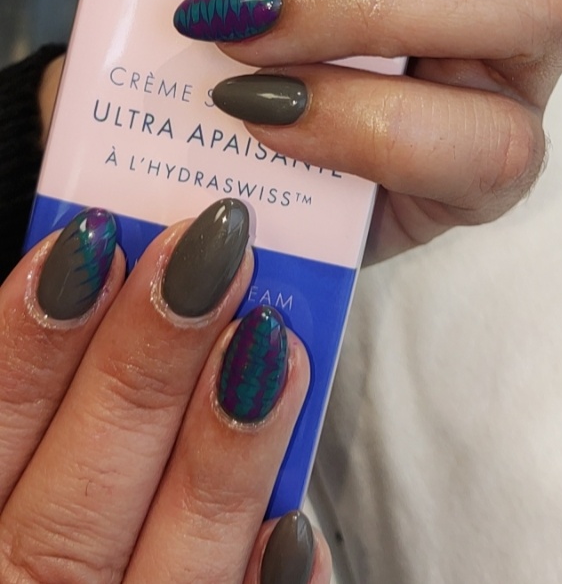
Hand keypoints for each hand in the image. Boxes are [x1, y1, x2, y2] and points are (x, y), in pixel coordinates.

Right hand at [0, 200, 327, 581]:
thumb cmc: (39, 535)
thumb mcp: (10, 465)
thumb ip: (26, 405)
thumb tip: (81, 269)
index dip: (27, 342)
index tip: (87, 243)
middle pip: (74, 505)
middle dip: (140, 370)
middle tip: (204, 256)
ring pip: (170, 568)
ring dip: (220, 454)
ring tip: (270, 343)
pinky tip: (300, 523)